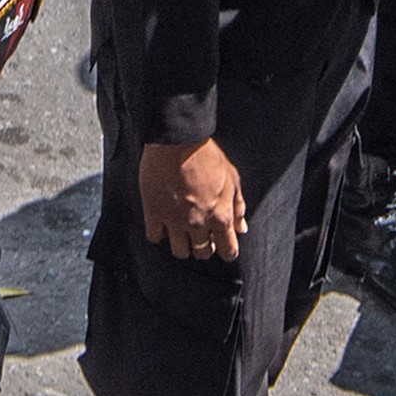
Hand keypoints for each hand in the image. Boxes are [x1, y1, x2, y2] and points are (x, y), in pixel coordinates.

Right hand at [138, 138, 246, 262]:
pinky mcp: (154, 213)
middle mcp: (198, 224)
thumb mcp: (232, 179)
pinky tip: (162, 223)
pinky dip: (159, 233)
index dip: (227, 251)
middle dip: (204, 247)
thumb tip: (241, 227)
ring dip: (182, 245)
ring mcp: (175, 220)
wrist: (178, 142)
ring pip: (179, 252)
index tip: (223, 247)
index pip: (228, 250)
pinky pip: (155, 237)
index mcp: (220, 216)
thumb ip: (238, 207)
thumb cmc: (206, 156)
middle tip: (200, 235)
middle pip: (202, 254)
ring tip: (180, 232)